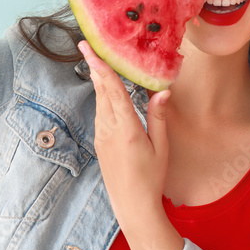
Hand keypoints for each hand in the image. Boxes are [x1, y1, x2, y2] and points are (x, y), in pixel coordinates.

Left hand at [78, 41, 170, 223]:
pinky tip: (105, 88)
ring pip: (99, 101)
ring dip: (98, 80)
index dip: (101, 68)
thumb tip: (162, 91)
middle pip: (101, 91)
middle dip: (93, 66)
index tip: (90, 50)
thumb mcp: (161, 147)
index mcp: (126, 129)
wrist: (131, 206)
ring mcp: (102, 136)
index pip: (112, 91)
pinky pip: (100, 112)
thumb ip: (158, 117)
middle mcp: (109, 130)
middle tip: (86, 43)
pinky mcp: (100, 142)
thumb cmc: (151, 178)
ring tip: (96, 58)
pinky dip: (102, 96)